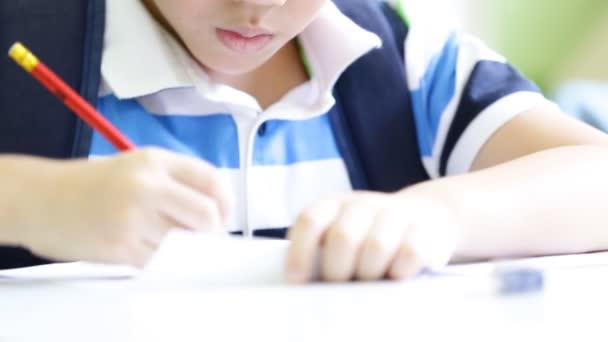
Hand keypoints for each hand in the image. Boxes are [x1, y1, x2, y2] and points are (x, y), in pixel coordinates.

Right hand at [4, 148, 232, 267]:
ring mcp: (134, 218)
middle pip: (206, 215)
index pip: (211, 179)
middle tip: (202, 236)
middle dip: (211, 230)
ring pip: (183, 243)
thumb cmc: (93, 183)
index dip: (226, 202)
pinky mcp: (120, 247)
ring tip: (162, 239)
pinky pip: (158, 261)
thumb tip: (214, 214)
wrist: (41, 199)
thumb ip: (176, 183)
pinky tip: (143, 248)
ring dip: (182, 247)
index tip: (224, 216)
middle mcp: (148, 186)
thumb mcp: (138, 167)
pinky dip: (159, 260)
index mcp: (155, 161)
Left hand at [286, 186, 459, 282]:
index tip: (297, 282)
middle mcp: (362, 204)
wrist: (426, 215)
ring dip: (370, 273)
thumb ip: (319, 250)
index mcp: (333, 204)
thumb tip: (303, 282)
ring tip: (369, 280)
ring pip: (376, 246)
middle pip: (343, 237)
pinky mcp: (424, 229)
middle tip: (340, 285)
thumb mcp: (339, 233)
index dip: (300, 253)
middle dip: (337, 270)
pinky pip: (409, 254)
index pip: (310, 221)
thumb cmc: (368, 235)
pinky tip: (395, 275)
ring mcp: (395, 213)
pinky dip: (399, 271)